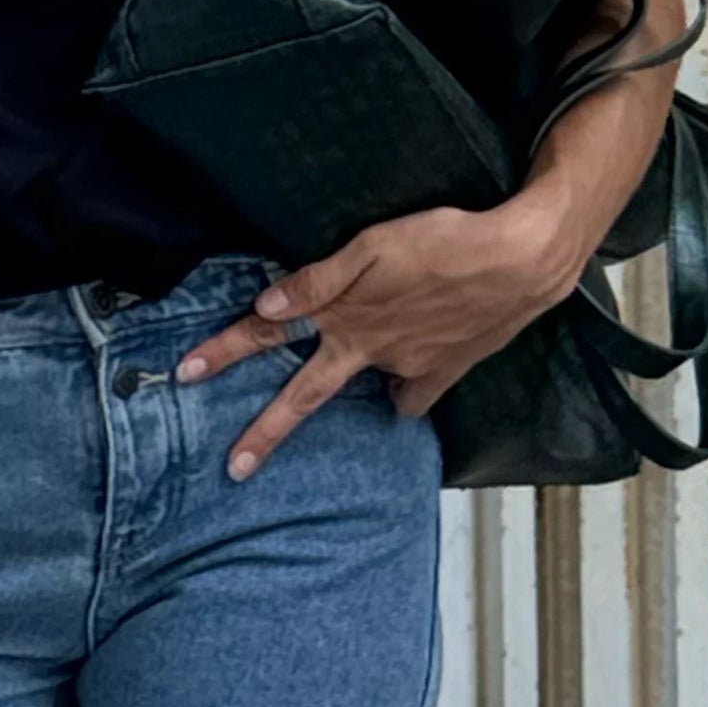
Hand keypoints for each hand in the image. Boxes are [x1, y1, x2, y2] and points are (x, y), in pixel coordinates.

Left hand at [176, 198, 580, 476]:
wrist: (522, 261)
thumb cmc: (444, 239)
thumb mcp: (374, 245)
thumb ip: (317, 279)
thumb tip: (266, 304)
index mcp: (343, 317)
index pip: (269, 335)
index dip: (224, 350)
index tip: (185, 372)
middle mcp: (368, 348)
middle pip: (304, 395)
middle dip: (266, 432)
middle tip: (235, 467)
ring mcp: (406, 365)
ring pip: (365, 390)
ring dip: (346, 394)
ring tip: (335, 392)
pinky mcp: (444, 370)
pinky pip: (413, 395)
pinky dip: (402, 392)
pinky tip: (396, 384)